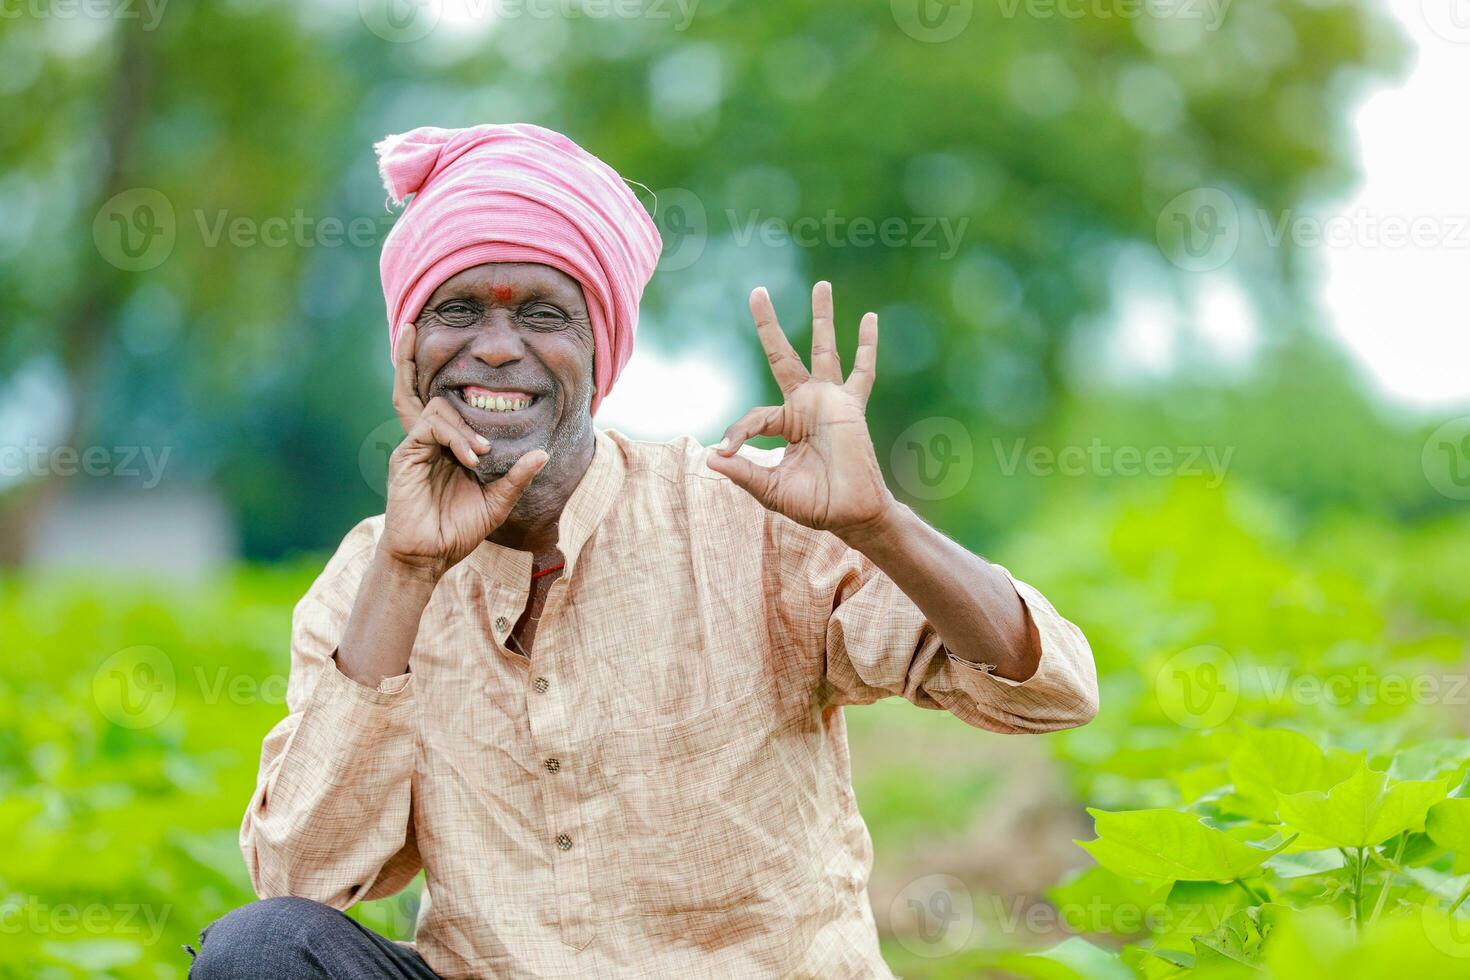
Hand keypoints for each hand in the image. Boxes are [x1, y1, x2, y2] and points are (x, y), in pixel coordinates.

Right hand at [380, 322, 547, 576]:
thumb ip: (517, 476)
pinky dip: (456, 438)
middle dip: (409, 356)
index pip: (438, 400)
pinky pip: (432, 427)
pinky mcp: (406, 456)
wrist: (430, 557)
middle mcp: (426, 439)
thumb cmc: (458, 529)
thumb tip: (543, 453)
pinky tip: (470, 458)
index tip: (448, 349)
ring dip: (464, 426)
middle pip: (414, 387)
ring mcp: (414, 445)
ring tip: (481, 456)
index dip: (433, 372)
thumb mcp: (498, 501)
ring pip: (435, 406)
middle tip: (412, 324)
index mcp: (444, 444)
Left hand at [706, 282, 895, 539]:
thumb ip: (744, 473)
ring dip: (822, 318)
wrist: (851, 515)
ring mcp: (829, 402)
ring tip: (821, 284)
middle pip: (782, 355)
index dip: (737, 432)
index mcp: (784, 424)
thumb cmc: (814, 504)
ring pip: (824, 350)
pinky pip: (862, 372)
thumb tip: (711, 457)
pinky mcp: (851, 407)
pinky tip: (869, 319)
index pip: (754, 417)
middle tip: (757, 291)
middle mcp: (805, 405)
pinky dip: (867, 347)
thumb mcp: (770, 489)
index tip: (727, 451)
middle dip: (769, 325)